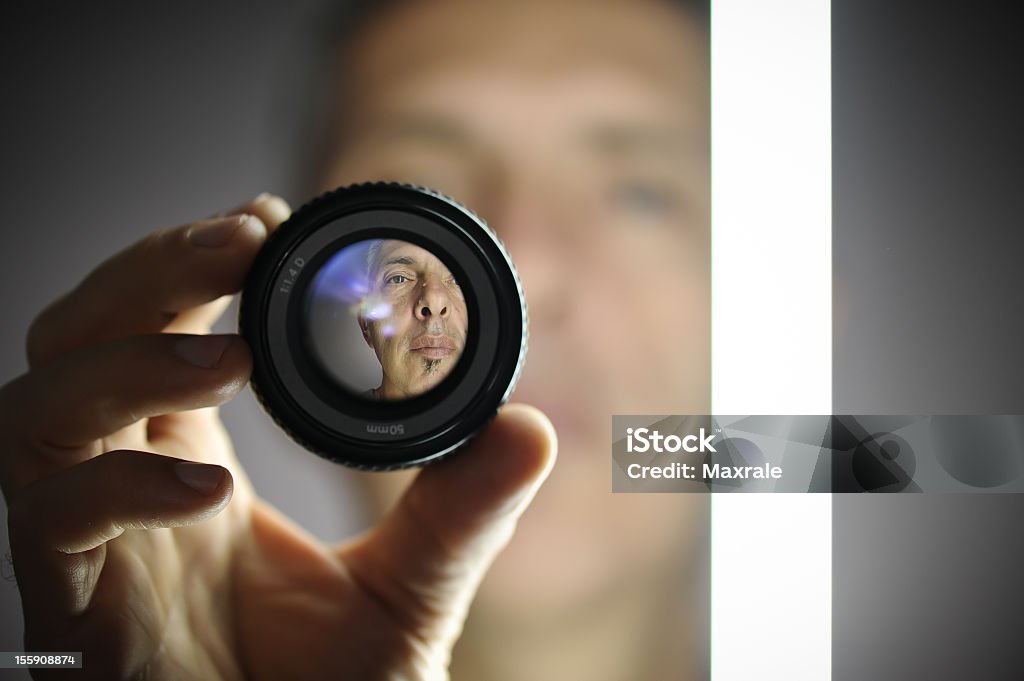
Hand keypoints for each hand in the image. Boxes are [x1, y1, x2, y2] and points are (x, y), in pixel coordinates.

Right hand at [0, 194, 555, 680]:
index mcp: (193, 453)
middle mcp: (129, 480)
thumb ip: (463, 511)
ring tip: (229, 355)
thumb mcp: (413, 585)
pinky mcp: (75, 612)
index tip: (263, 221)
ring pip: (41, 410)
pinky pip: (55, 522)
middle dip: (150, 272)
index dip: (194, 262)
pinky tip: (210, 494)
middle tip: (238, 240)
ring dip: (128, 361)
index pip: (160, 326)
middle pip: (79, 335)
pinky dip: (124, 489)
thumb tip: (533, 430)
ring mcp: (92, 542)